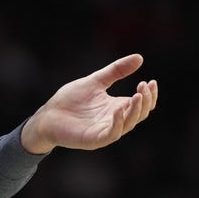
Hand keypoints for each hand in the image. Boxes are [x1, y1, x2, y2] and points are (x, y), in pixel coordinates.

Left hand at [21, 54, 157, 153]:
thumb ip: (116, 71)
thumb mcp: (96, 81)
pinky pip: (111, 134)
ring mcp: (105, 131)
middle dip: (144, 100)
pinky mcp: (94, 139)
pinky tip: (118, 109)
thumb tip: (139, 58)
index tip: (150, 81)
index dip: (149, 95)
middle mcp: (115, 120)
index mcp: (117, 107)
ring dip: (135, 111)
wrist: (48, 114)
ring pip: (128, 124)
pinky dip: (117, 123)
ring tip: (137, 95)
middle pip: (139, 114)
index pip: (141, 104)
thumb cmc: (70, 99)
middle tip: (143, 86)